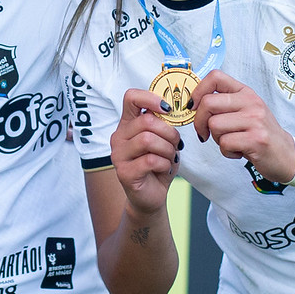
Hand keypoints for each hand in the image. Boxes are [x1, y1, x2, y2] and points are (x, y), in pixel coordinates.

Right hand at [109, 88, 181, 214]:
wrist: (152, 195)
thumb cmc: (158, 165)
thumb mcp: (163, 140)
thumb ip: (163, 125)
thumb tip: (172, 111)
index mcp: (127, 124)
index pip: (131, 97)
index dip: (151, 98)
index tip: (167, 109)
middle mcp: (119, 137)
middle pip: (147, 122)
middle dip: (169, 133)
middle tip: (176, 144)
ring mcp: (118, 155)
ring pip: (148, 140)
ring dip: (168, 149)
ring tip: (170, 158)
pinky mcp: (124, 172)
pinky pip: (150, 160)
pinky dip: (165, 164)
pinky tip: (164, 168)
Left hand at [194, 69, 294, 183]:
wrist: (285, 155)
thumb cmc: (258, 133)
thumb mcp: (244, 111)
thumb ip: (223, 104)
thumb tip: (192, 104)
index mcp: (245, 92)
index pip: (215, 76)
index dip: (197, 91)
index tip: (193, 106)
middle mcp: (251, 102)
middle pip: (208, 103)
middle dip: (198, 121)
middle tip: (203, 133)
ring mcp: (255, 120)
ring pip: (214, 125)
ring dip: (216, 139)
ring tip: (230, 142)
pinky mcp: (256, 139)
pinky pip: (225, 143)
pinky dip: (226, 152)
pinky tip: (238, 152)